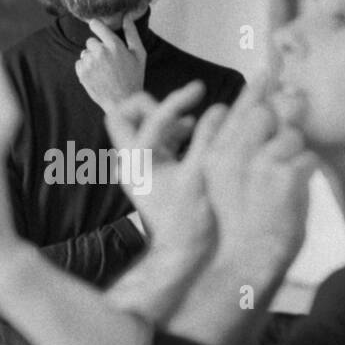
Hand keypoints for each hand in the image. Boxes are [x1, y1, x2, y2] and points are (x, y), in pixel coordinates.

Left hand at [75, 14, 146, 113]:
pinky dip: (85, 69)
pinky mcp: (82, 74)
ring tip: (103, 71)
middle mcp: (100, 52)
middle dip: (98, 48)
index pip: (96, 25)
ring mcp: (90, 63)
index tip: (97, 28)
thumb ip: (132, 33)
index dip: (96, 26)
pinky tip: (97, 76)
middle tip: (108, 61)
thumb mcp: (139, 54)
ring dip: (91, 59)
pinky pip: (79, 63)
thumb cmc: (134, 77)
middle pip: (91, 41)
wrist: (123, 102)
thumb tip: (127, 15)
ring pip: (85, 53)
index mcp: (114, 44)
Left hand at [105, 80, 218, 257]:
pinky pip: (154, 142)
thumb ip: (208, 139)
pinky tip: (193, 139)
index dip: (178, 99)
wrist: (182, 255)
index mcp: (138, 160)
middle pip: (123, 116)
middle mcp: (130, 162)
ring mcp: (137, 168)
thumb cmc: (191, 220)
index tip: (200, 89)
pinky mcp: (149, 174)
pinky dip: (171, 133)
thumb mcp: (201, 175)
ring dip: (165, 119)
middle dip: (152, 106)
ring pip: (139, 128)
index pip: (153, 116)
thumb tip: (221, 108)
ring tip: (193, 125)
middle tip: (182, 110)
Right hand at [203, 80, 317, 268]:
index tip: (267, 71)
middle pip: (266, 113)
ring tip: (287, 177)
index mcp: (216, 154)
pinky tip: (296, 190)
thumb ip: (238, 152)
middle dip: (282, 117)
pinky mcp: (285, 177)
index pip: (237, 109)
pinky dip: (307, 173)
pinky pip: (308, 159)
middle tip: (291, 126)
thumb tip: (258, 124)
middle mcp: (234, 153)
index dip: (254, 89)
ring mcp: (260, 163)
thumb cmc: (234, 228)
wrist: (240, 264)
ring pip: (291, 135)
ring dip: (296, 153)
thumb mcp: (223, 185)